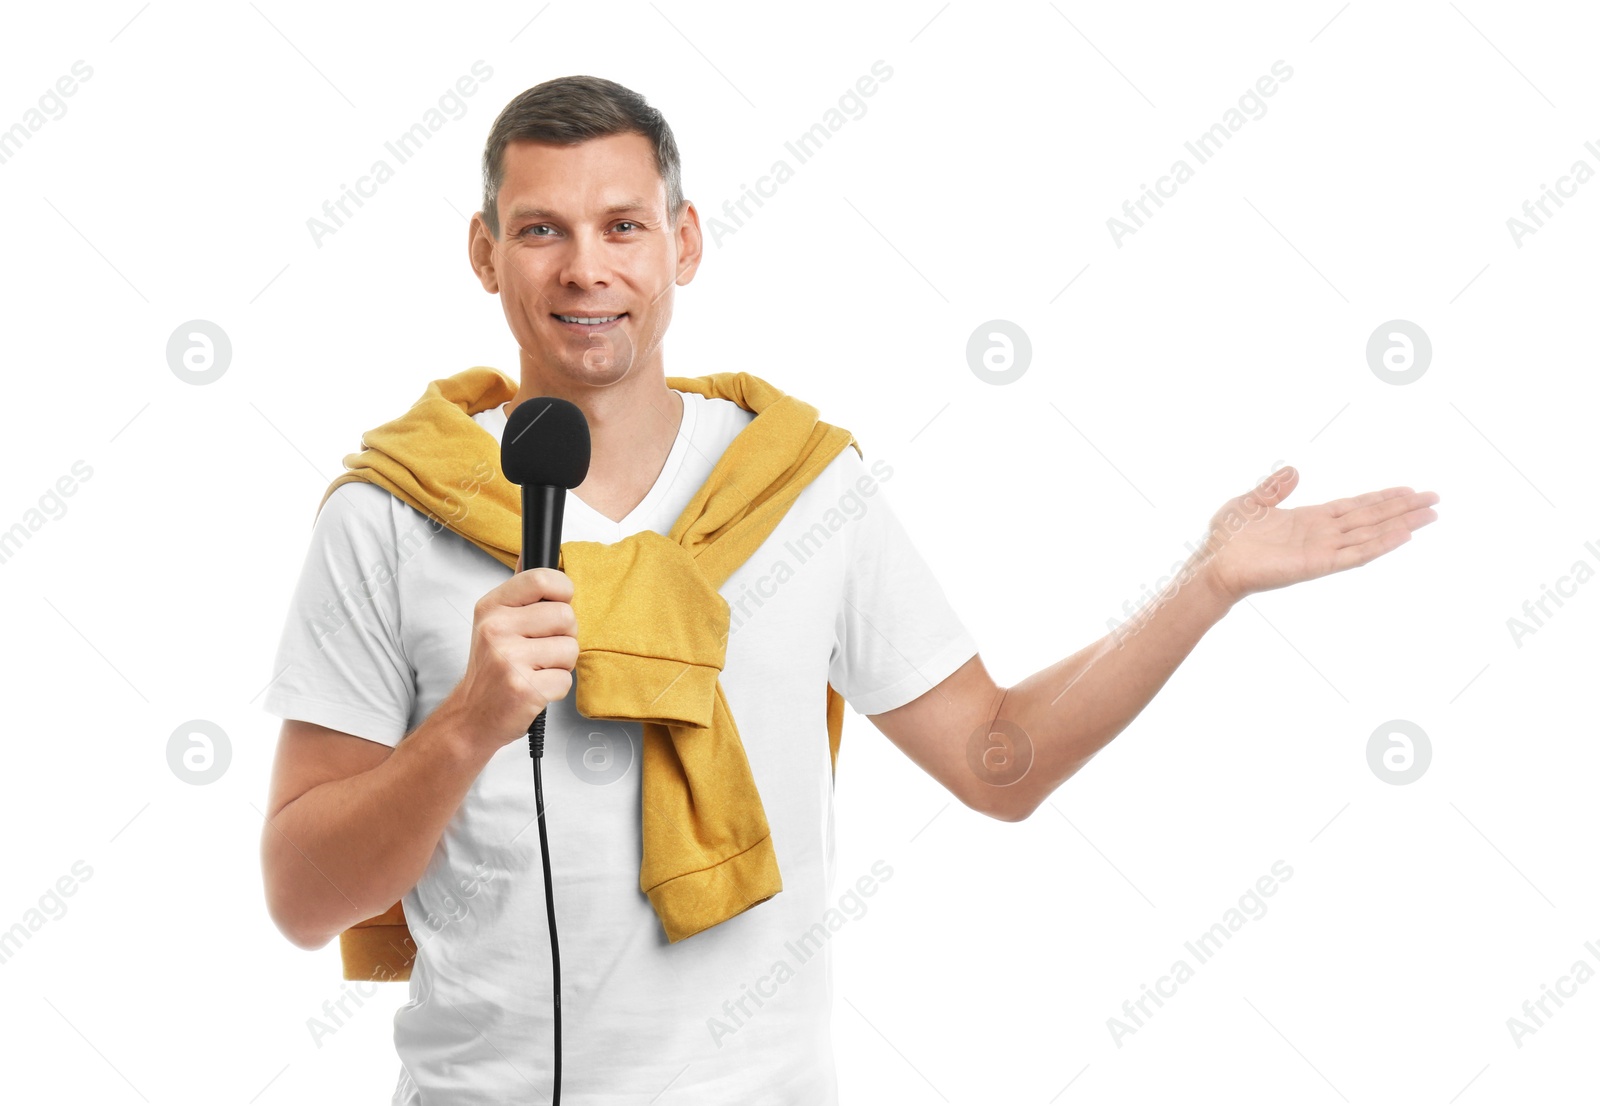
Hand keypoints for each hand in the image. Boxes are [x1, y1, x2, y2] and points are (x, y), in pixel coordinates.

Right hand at [446, 558, 577, 753]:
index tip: (559, 602)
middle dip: (564, 635)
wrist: (471, 716)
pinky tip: (535, 688)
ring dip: (560, 664)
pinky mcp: (523, 689)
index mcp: (492, 608)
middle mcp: (496, 630)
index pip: (541, 579)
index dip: (562, 590)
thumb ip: (519, 594)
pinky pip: (566, 680)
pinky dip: (556, 688)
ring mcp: (508, 660)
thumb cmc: (491, 669)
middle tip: (542, 649)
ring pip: (570, 649)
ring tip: (536, 670)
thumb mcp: (494, 623)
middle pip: (565, 615)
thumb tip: (533, 556)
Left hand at [1194, 466, 1439, 605]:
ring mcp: (1323, 550)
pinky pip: (1356, 554)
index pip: (1354, 506)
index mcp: (1309, 519)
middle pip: (1371, 518)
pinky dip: (1380, 545)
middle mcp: (1322, 534)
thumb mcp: (1252, 502)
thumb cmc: (1227, 537)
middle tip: (1434, 499)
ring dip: (1401, 525)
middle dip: (1402, 509)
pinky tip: (1403, 535)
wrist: (1214, 562)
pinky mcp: (1318, 564)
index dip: (1381, 498)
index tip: (1408, 490)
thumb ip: (1275, 488)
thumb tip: (1294, 470)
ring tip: (1430, 515)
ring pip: (1371, 535)